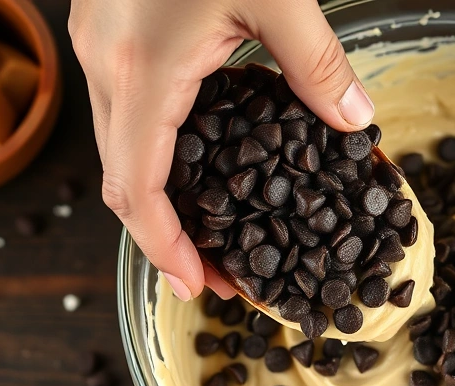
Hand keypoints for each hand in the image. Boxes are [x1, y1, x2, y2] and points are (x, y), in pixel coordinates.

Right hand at [69, 0, 374, 300]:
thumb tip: (355, 122)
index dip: (162, 248)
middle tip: (223, 269)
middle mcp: (105, 65)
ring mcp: (99, 45)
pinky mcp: (107, 29)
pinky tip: (201, 156)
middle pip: (123, 177)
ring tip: (214, 226)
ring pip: (119, 143)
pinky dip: (158, 146)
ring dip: (161, 192)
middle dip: (169, 235)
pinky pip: (126, 107)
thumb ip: (317, 63)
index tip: (196, 286)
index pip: (135, 188)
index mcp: (139, 71)